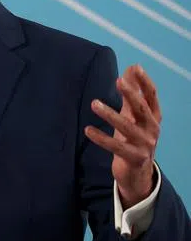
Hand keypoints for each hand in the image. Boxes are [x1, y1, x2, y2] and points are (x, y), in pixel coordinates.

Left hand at [85, 64, 161, 207]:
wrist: (138, 172)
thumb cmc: (134, 138)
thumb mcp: (133, 116)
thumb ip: (132, 93)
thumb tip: (132, 68)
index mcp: (153, 118)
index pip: (151, 97)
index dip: (144, 82)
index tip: (136, 67)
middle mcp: (152, 130)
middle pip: (142, 109)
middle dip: (132, 94)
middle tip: (118, 80)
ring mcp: (145, 145)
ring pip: (127, 127)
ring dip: (110, 115)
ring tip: (94, 103)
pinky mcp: (134, 158)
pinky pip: (116, 147)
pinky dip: (101, 138)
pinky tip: (87, 130)